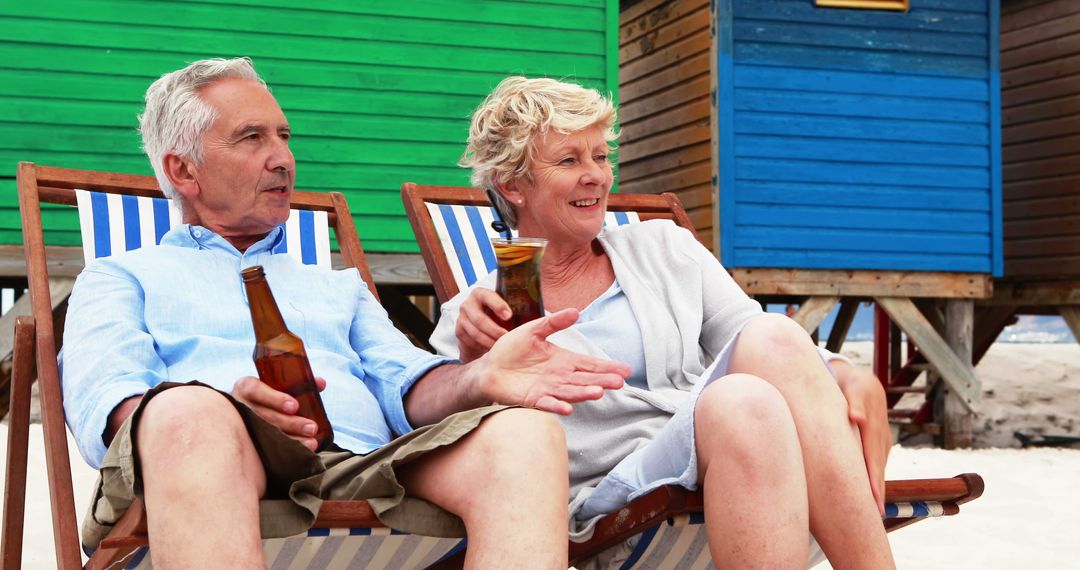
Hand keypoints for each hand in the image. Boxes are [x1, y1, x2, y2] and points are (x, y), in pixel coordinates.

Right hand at [232, 375, 327, 450]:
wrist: (245, 417)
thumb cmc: (267, 397)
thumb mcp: (275, 386)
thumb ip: (297, 383)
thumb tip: (320, 383)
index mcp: (246, 388)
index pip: (255, 390)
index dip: (275, 398)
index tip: (294, 406)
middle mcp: (240, 406)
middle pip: (264, 416)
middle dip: (290, 423)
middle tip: (311, 428)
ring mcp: (241, 426)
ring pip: (265, 434)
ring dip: (291, 439)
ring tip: (312, 442)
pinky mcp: (247, 443)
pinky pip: (265, 449)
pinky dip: (285, 450)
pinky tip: (302, 452)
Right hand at [455, 288, 511, 361]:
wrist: (478, 330)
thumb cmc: (497, 317)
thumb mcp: (504, 309)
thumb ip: (516, 307)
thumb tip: (539, 316)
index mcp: (481, 294)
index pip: (487, 296)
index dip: (498, 305)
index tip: (509, 316)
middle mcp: (468, 304)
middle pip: (480, 319)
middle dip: (495, 330)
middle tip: (508, 338)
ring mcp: (462, 318)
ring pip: (475, 332)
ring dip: (490, 341)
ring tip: (502, 347)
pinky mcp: (459, 331)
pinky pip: (471, 341)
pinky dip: (482, 346)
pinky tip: (491, 349)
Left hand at [472, 308, 630, 414]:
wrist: (489, 366)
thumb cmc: (512, 348)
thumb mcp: (533, 330)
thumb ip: (553, 323)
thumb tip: (575, 311)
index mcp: (562, 360)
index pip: (589, 364)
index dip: (606, 367)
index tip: (625, 370)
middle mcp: (559, 376)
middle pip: (585, 379)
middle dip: (602, 381)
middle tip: (619, 383)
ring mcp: (547, 389)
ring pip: (570, 391)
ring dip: (584, 393)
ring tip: (599, 392)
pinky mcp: (532, 399)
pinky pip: (547, 403)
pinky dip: (557, 405)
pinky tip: (568, 408)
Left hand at [832, 360, 890, 514]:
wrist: (863, 381)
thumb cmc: (851, 385)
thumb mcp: (852, 388)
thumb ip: (854, 403)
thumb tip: (856, 418)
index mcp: (873, 426)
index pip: (872, 458)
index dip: (873, 479)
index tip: (872, 498)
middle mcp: (881, 436)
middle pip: (878, 467)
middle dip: (878, 490)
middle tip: (876, 514)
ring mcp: (882, 441)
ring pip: (879, 467)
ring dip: (878, 487)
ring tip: (874, 511)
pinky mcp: (878, 443)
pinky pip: (876, 463)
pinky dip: (875, 478)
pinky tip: (871, 494)